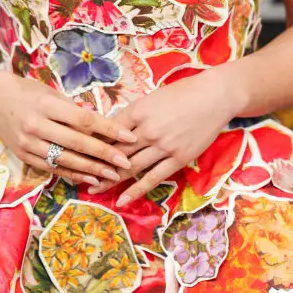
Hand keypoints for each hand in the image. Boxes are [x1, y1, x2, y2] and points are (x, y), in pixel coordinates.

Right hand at [0, 72, 136, 186]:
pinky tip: (89, 178)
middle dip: (104, 155)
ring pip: (65, 160)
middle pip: (77, 143)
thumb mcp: (51, 92)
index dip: (108, 130)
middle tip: (126, 163)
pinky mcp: (23, 156)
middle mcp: (36, 126)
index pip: (84, 119)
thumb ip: (74, 109)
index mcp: (47, 105)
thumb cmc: (28, 92)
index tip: (129, 137)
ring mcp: (28, 144)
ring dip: (91, 169)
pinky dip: (71, 174)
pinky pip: (52, 168)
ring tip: (112, 175)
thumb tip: (101, 124)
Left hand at [88, 68, 236, 205]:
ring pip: (131, 167)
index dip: (93, 142)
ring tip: (94, 190)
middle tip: (78, 175)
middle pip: (115, 151)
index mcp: (138, 110)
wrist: (214, 96)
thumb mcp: (153, 97)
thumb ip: (134, 114)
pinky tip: (122, 200)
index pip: (109, 130)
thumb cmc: (183, 92)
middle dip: (96, 164)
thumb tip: (114, 127)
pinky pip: (152, 178)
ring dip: (111, 180)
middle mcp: (147, 129)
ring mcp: (163, 145)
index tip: (79, 152)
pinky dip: (136, 191)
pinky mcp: (178, 158)